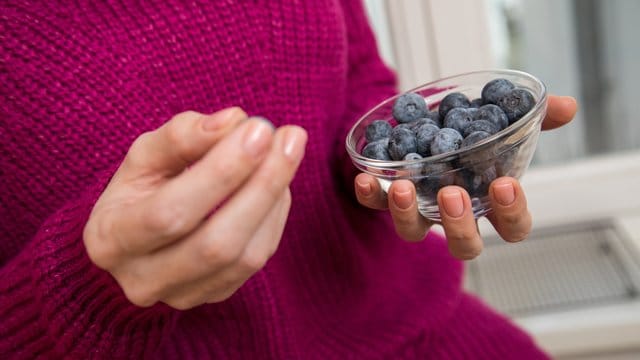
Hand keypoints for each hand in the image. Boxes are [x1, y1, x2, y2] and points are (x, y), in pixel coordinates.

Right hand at [83, 108, 307, 308]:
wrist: (138, 237)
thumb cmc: (140, 189)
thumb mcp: (144, 155)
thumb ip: (182, 135)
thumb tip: (234, 121)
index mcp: (111, 239)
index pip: (170, 213)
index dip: (220, 172)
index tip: (258, 129)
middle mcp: (144, 280)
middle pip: (215, 244)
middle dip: (261, 185)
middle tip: (290, 137)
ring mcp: (182, 295)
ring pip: (245, 257)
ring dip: (275, 198)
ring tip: (288, 151)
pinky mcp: (215, 295)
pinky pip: (258, 262)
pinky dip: (275, 216)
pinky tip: (278, 182)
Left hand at [355, 95, 577, 259]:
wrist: (421, 117)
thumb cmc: (468, 128)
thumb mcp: (500, 119)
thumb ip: (531, 117)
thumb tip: (565, 107)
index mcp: (489, 201)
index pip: (513, 227)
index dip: (511, 215)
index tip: (505, 185)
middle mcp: (454, 213)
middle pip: (464, 244)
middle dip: (459, 226)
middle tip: (453, 195)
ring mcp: (419, 208)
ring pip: (413, 232)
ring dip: (407, 214)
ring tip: (401, 186)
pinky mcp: (384, 196)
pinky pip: (374, 205)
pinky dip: (368, 194)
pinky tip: (363, 177)